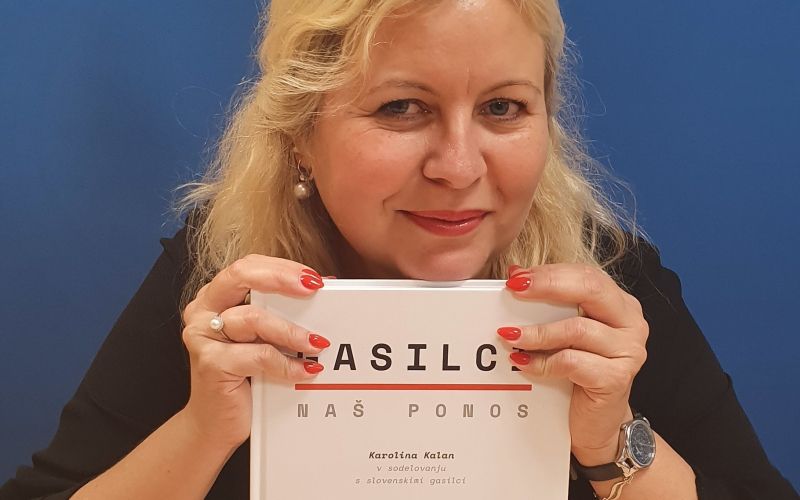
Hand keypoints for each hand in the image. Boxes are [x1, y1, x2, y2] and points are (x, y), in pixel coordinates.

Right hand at [180, 255, 330, 449]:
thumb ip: (282, 312)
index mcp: (215, 297)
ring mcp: (202, 336)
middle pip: (240, 276)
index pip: (248, 266)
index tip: (314, 278)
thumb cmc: (243, 376)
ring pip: (253, 319)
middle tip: (313, 289)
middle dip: (281, 278)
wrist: (216, 423)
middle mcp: (203, 311)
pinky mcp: (211, 364)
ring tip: (317, 343)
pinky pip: (258, 356)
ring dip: (292, 331)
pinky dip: (286, 364)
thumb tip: (323, 288)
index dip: (281, 267)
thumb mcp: (264, 338)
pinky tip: (306, 370)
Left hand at [501, 264, 648, 463]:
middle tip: (514, 291)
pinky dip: (542, 362)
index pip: (586, 275)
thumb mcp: (563, 334)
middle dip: (547, 286)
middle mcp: (630, 323)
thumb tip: (515, 274)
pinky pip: (572, 362)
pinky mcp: (616, 378)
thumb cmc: (578, 373)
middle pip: (590, 290)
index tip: (516, 278)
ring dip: (537, 332)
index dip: (550, 273)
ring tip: (510, 336)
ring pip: (577, 329)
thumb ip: (549, 304)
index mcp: (619, 303)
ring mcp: (628, 351)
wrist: (596, 424)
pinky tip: (523, 364)